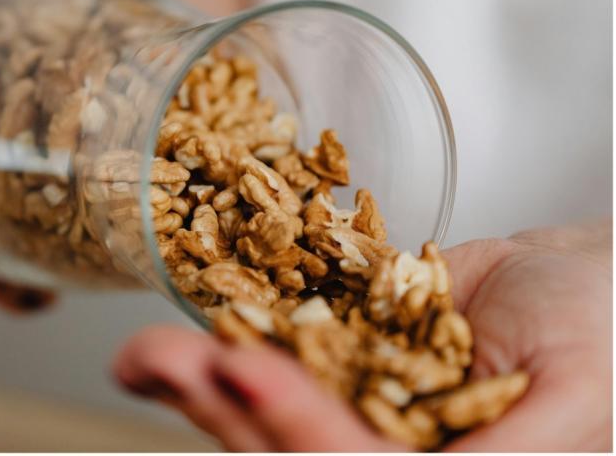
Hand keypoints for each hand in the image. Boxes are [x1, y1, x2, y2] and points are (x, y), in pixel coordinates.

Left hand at [113, 220, 612, 450]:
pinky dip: (213, 347)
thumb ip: (506, 454)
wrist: (579, 276)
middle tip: (172, 360)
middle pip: (285, 444)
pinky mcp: (331, 351)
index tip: (249, 373)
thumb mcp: (571, 400)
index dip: (302, 429)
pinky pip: (270, 351)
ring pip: (260, 405)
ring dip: (199, 379)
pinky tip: (160, 348)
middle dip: (224, 407)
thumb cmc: (600, 333)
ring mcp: (348, 399)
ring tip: (144, 353)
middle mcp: (379, 444)